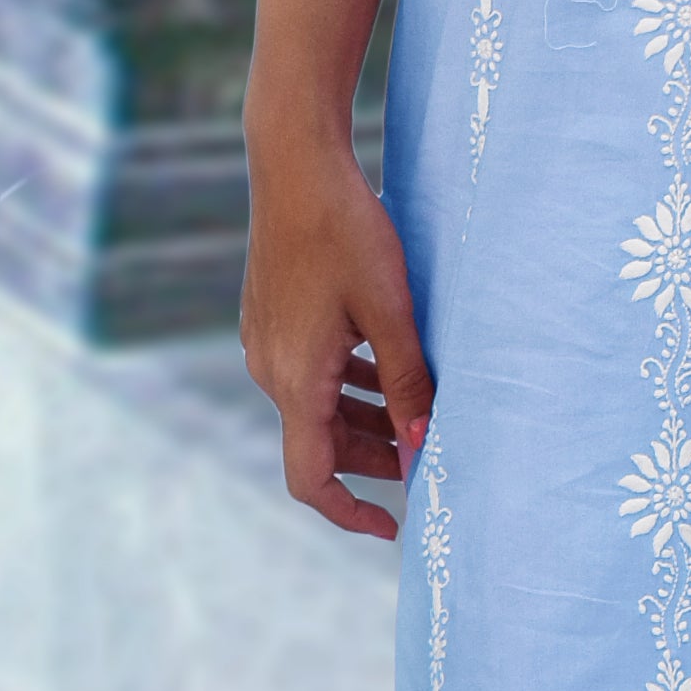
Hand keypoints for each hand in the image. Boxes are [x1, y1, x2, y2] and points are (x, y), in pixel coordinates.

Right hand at [243, 132, 435, 541]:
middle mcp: (270, 369)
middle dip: (371, 460)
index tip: (391, 526)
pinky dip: (346, 385)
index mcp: (296, 380)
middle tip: (425, 459)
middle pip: (319, 442)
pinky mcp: (271, 318)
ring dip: (363, 420)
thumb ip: (407, 385)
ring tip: (415, 415)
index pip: (310, 478)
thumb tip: (422, 450)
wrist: (295, 164)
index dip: (349, 511)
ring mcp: (265, 342)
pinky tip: (385, 367)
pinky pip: (309, 372)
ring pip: (317, 405)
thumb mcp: (391, 313)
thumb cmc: (347, 233)